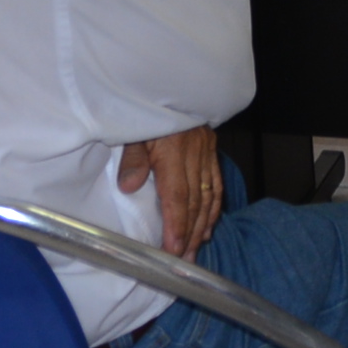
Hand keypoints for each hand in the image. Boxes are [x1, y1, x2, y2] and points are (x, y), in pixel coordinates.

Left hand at [117, 125, 224, 257]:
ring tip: (195, 251)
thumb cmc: (143, 112)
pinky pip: (217, 183)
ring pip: (209, 195)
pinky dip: (214, 208)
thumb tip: (130, 187)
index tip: (173, 249)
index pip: (177, 194)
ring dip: (202, 226)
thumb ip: (132, 160)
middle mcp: (195, 151)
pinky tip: (209, 227)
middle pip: (195, 200)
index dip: (177, 224)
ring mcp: (206, 150)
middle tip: (184, 260)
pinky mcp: (211, 149)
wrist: (167, 86)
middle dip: (190, 233)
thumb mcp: (132, 132)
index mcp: (173, 149)